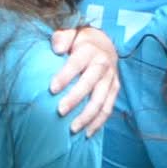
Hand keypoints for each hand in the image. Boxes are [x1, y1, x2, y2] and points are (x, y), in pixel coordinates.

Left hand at [42, 23, 121, 137]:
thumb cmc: (80, 42)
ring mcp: (110, 79)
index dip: (65, 76)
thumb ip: (61, 38)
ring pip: (101, 100)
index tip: (51, 89)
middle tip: (60, 111)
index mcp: (89, 50)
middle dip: (75, 99)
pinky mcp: (115, 89)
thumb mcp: (71, 34)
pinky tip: (87, 133)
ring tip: (73, 129)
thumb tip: (57, 48)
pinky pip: (108, 108)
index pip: (76, 64)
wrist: (105, 44)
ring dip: (87, 116)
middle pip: (90, 84)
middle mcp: (102, 65)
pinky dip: (98, 122)